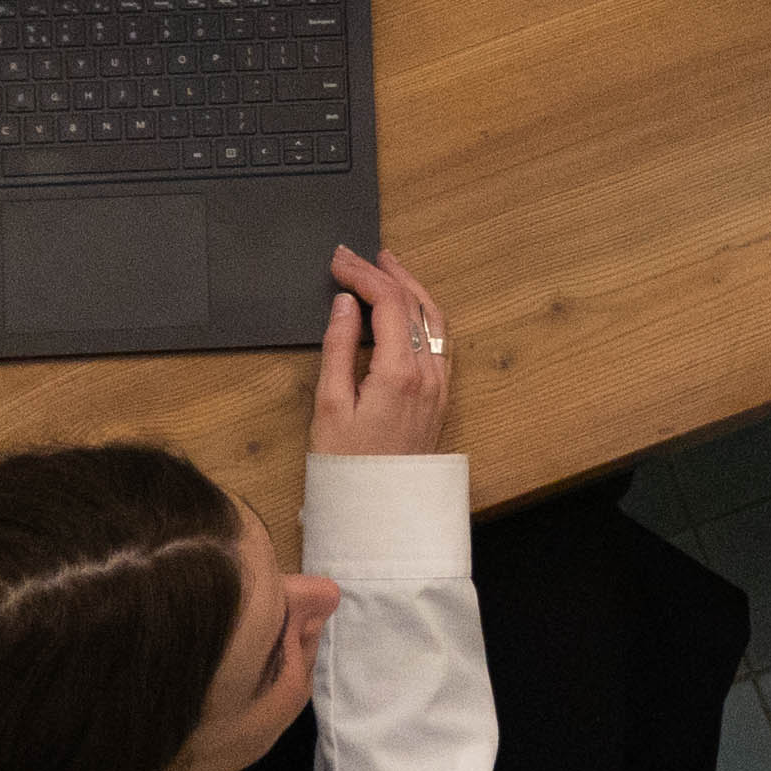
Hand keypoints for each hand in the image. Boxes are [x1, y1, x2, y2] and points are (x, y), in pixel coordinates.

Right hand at [313, 245, 459, 457]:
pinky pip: (440, 342)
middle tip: (356, 257)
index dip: (363, 275)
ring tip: (385, 268)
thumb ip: (339, 349)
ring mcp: (439, 386)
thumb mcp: (330, 406)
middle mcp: (429, 375)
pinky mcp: (440, 398)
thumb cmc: (348, 466)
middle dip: (385, 273)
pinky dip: (423, 314)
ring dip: (410, 289)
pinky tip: (406, 310)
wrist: (381, 514)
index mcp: (400, 373)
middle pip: (414, 305)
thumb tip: (345, 305)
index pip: (388, 303)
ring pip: (434, 320)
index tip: (338, 261)